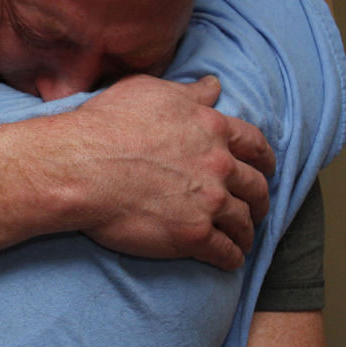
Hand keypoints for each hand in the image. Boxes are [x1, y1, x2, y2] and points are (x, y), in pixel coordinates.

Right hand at [68, 75, 273, 270]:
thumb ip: (188, 93)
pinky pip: (226, 252)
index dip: (263, 158)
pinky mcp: (193, 235)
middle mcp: (218, 164)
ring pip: (244, 221)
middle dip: (260, 198)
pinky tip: (228, 260)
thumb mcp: (149, 92)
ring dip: (247, 231)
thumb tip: (213, 86)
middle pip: (256, 185)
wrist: (81, 166)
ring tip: (242, 238)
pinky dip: (232, 258)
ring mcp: (209, 201)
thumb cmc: (107, 124)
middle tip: (256, 206)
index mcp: (211, 128)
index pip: (254, 144)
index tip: (263, 167)